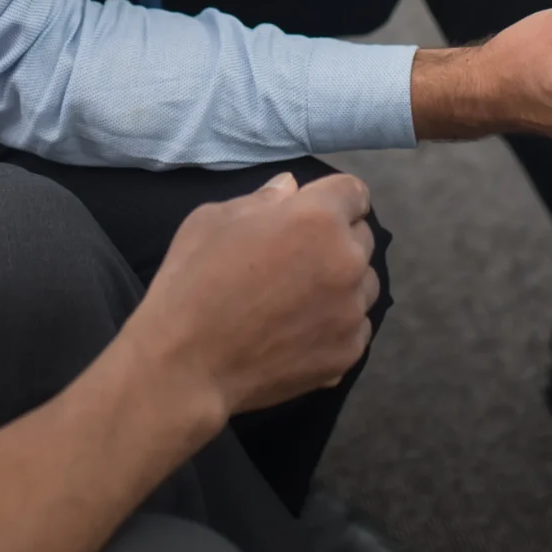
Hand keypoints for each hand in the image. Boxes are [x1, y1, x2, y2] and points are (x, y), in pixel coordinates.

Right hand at [125, 171, 379, 421]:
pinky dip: (337, 324)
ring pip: (364, 284)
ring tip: (300, 298)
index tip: (314, 211)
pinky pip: (357, 326)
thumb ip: (261, 199)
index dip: (333, 199)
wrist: (187, 364)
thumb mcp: (212, 221)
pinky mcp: (348, 352)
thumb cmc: (192, 281)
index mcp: (317, 218)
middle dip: (338, 239)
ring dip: (343, 283)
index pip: (353, 192)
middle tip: (297, 257)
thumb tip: (290, 187)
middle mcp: (346, 261)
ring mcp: (351, 311)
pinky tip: (301, 331)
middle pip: (363, 238)